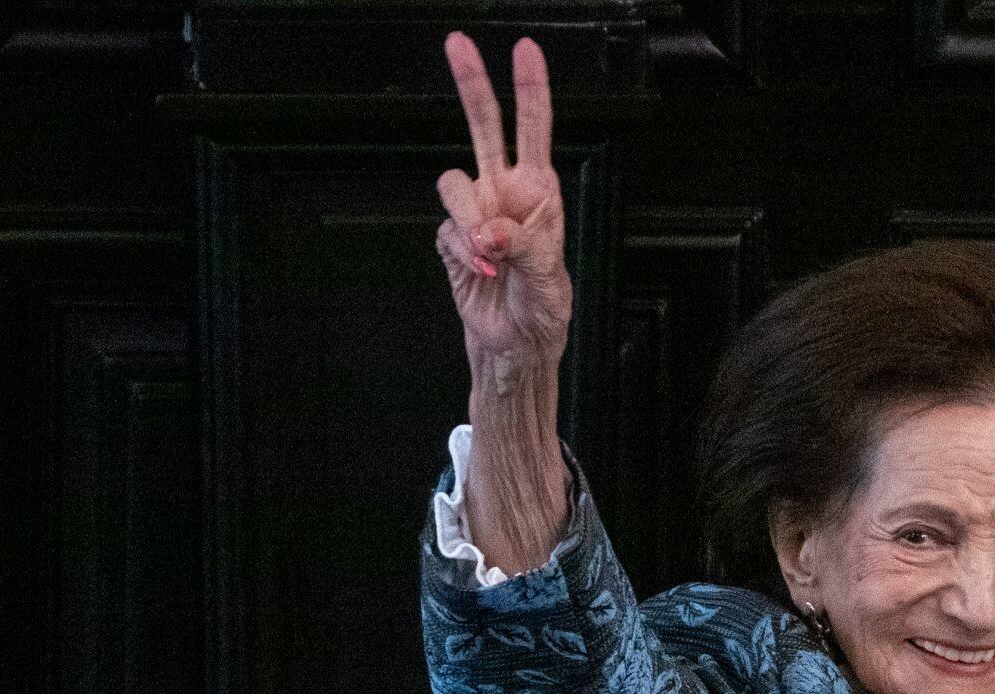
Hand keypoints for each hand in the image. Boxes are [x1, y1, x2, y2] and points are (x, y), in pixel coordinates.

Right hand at [436, 32, 573, 396]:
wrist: (515, 348)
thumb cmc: (544, 313)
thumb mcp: (549, 282)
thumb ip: (523, 248)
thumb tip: (490, 231)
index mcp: (541, 193)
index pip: (534, 130)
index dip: (530, 88)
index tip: (524, 49)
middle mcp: (506, 193)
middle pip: (483, 128)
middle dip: (472, 84)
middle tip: (457, 44)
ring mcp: (476, 214)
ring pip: (453, 185)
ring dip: (469, 219)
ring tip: (491, 258)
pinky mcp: (452, 238)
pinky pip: (445, 230)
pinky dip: (462, 254)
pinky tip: (481, 274)